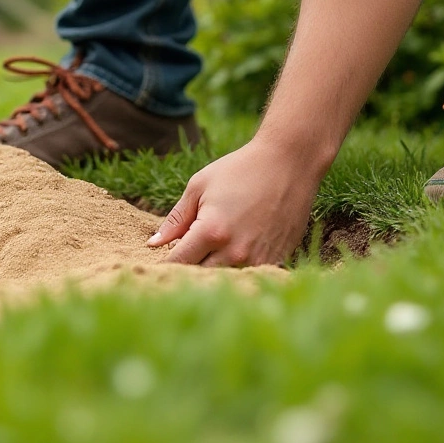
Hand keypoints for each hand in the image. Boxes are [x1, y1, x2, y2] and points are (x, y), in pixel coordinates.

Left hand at [147, 138, 323, 266]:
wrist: (289, 163)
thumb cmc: (241, 169)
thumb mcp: (200, 186)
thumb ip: (176, 219)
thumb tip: (154, 244)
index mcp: (211, 231)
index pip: (177, 262)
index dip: (166, 263)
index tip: (160, 262)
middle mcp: (234, 252)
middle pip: (199, 276)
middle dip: (188, 269)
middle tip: (184, 258)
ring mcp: (257, 259)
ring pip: (224, 279)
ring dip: (213, 271)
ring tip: (212, 252)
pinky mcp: (276, 260)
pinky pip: (248, 275)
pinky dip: (238, 269)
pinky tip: (237, 251)